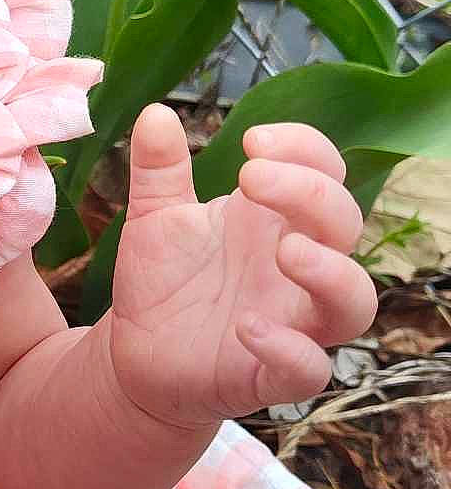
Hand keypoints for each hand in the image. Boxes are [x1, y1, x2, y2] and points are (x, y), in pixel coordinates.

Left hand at [106, 105, 377, 429]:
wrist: (133, 355)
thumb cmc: (163, 282)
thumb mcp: (153, 218)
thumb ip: (159, 169)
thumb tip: (155, 113)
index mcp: (275, 220)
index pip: (323, 170)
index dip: (304, 148)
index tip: (252, 141)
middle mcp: (297, 267)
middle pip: (345, 222)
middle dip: (310, 192)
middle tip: (252, 177)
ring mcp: (294, 322)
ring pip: (355, 300)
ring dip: (330, 272)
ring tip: (285, 250)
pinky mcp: (274, 375)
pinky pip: (310, 369)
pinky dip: (291, 350)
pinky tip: (247, 327)